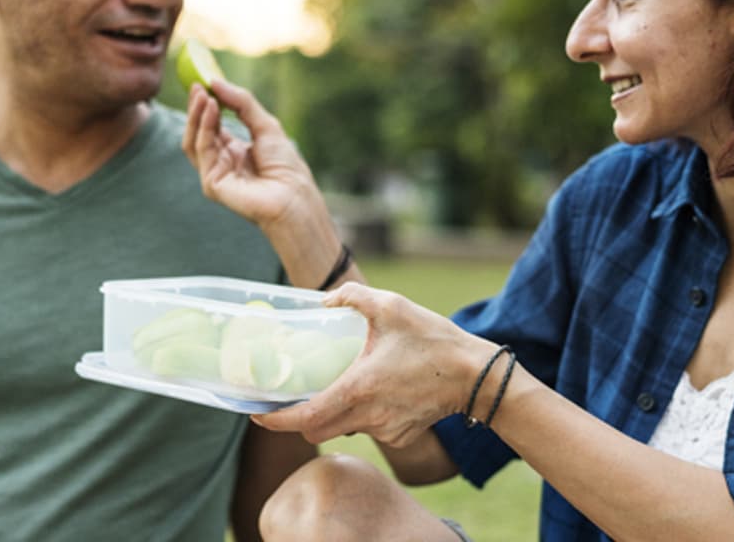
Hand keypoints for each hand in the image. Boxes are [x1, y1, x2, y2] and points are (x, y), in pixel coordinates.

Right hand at [181, 79, 316, 229]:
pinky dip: (204, 127)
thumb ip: (242, 103)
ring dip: (196, 116)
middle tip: (197, 86)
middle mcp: (221, 162)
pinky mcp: (211, 182)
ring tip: (202, 94)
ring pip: (193, 141)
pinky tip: (211, 109)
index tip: (203, 83)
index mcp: (234, 151)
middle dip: (196, 108)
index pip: (212, 125)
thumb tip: (216, 82)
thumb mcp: (265, 125)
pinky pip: (202, 150)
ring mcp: (214, 173)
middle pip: (198, 132)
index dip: (207, 105)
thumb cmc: (285, 164)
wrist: (293, 194)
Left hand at [251, 282, 497, 446]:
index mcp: (358, 389)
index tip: (256, 413)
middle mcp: (368, 416)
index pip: (304, 417)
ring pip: (343, 428)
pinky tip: (377, 390)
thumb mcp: (391, 306)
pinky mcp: (400, 436)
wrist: (477, 375)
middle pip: (316, 430)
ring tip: (341, 383)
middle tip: (291, 395)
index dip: (274, 420)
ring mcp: (385, 431)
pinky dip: (363, 414)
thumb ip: (352, 297)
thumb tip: (325, 299)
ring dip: (334, 412)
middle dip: (299, 418)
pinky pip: (370, 429)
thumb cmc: (434, 340)